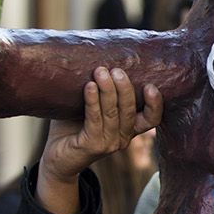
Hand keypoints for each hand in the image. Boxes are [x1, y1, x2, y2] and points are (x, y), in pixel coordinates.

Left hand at [36, 67, 163, 213]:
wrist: (57, 158)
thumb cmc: (73, 128)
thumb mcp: (91, 107)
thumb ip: (99, 90)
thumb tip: (98, 56)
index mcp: (128, 129)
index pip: (152, 119)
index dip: (156, 104)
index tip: (151, 85)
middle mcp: (123, 138)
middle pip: (130, 111)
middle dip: (125, 88)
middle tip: (116, 70)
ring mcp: (108, 144)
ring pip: (113, 114)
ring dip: (108, 91)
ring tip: (101, 71)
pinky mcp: (92, 146)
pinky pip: (95, 120)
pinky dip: (93, 102)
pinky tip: (89, 86)